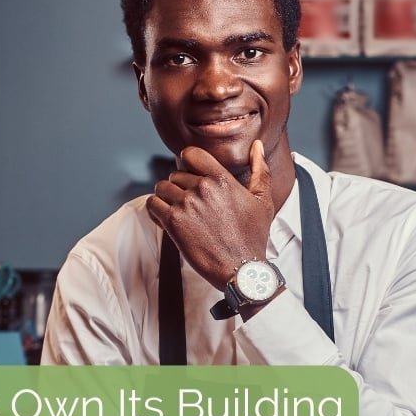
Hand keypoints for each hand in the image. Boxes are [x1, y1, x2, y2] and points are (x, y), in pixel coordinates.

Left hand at [145, 140, 276, 291]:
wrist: (241, 269)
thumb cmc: (253, 237)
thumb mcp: (262, 201)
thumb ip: (260, 170)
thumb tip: (257, 146)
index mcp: (222, 178)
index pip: (190, 153)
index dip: (187, 162)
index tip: (190, 175)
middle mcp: (202, 188)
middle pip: (175, 175)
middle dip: (179, 187)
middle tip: (189, 204)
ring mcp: (186, 204)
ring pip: (161, 188)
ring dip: (166, 198)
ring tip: (177, 212)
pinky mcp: (173, 222)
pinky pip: (153, 205)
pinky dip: (156, 211)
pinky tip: (167, 220)